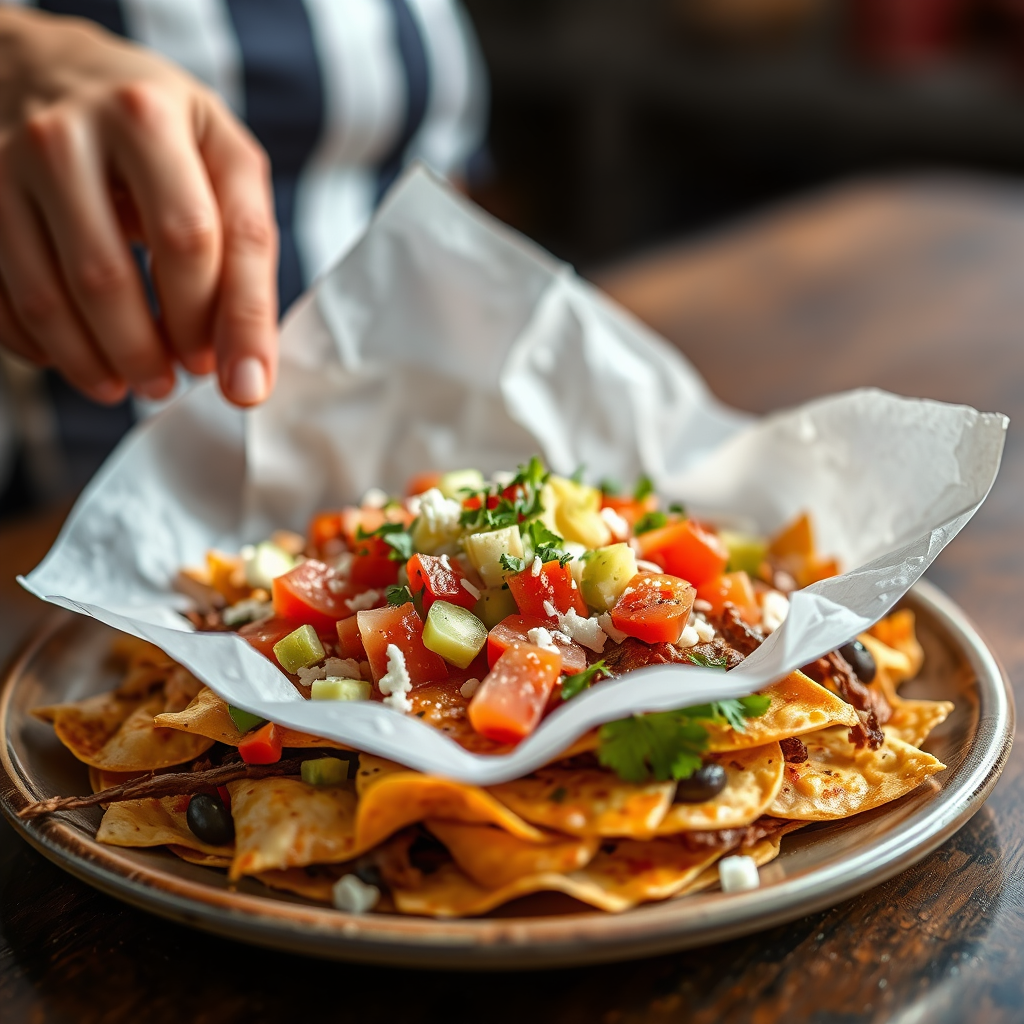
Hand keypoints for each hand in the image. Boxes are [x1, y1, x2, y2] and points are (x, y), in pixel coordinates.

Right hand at [0, 8, 278, 406]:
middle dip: (150, 351)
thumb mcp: (223, 162)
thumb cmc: (161, 132)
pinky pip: (2, 300)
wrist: (52, 70)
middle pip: (106, 276)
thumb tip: (247, 371)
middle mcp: (65, 134)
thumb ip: (247, 254)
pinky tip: (84, 359)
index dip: (220, 323)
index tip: (242, 382)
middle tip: (176, 381)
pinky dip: (47, 348)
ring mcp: (4, 165)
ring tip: (135, 383)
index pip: (190, 239)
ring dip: (97, 363)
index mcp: (147, 117)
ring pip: (49, 297)